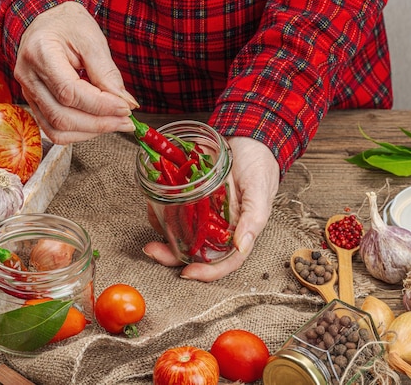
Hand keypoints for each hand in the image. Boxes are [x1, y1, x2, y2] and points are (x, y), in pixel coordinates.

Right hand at [14, 2, 135, 143]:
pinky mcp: (34, 103)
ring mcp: (27, 92)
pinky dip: (78, 133)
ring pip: (57, 129)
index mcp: (40, 53)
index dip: (100, 105)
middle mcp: (28, 76)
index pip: (69, 92)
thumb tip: (125, 103)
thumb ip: (107, 72)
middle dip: (99, 123)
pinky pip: (53, 130)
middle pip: (62, 116)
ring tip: (116, 123)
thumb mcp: (92, 39)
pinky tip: (98, 124)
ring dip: (90, 132)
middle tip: (126, 121)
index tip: (125, 108)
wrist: (47, 22)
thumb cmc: (68, 25)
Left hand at [143, 137, 279, 281]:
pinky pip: (172, 207)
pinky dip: (160, 209)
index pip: (223, 261)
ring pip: (179, 231)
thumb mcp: (260, 190)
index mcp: (237, 230)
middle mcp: (218, 225)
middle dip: (171, 254)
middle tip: (152, 250)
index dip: (206, 272)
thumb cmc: (260, 165)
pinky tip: (152, 204)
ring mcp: (202, 211)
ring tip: (150, 222)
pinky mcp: (190, 195)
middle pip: (194, 250)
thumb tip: (241, 247)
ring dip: (162, 231)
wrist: (249, 136)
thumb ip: (253, 218)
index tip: (187, 273)